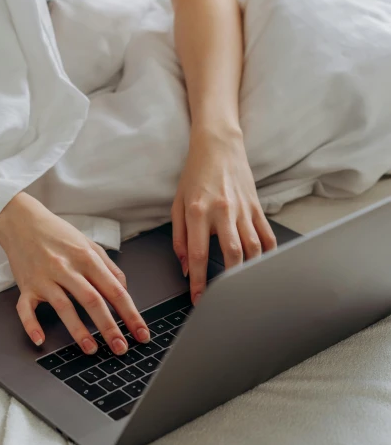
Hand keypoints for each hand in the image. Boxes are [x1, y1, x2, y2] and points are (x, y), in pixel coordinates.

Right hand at [0, 192, 149, 354]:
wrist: (22, 221)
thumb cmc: (58, 234)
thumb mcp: (89, 245)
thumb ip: (109, 267)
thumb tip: (124, 291)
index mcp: (87, 258)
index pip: (115, 290)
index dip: (130, 314)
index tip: (140, 333)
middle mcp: (67, 268)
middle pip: (93, 301)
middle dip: (109, 327)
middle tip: (121, 348)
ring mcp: (45, 278)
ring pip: (64, 306)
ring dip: (78, 330)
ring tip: (91, 349)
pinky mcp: (26, 285)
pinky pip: (26, 309)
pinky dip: (31, 325)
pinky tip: (41, 339)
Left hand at [171, 129, 276, 305]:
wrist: (218, 145)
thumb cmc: (195, 174)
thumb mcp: (177, 203)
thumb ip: (179, 237)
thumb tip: (185, 266)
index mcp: (198, 211)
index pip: (199, 254)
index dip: (199, 282)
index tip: (199, 299)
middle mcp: (222, 211)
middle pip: (232, 254)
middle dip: (229, 281)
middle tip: (224, 299)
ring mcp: (243, 209)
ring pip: (254, 247)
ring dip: (250, 270)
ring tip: (244, 286)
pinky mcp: (257, 206)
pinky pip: (266, 235)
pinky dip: (268, 254)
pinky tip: (263, 265)